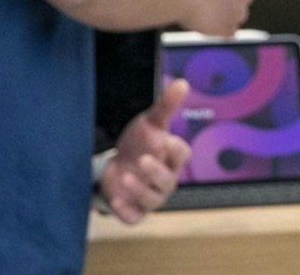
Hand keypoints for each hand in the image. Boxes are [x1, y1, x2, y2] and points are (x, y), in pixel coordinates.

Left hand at [98, 78, 191, 224]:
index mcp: (172, 157)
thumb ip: (166, 106)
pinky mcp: (135, 210)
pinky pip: (135, 217)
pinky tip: (116, 200)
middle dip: (156, 172)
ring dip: (139, 190)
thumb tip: (182, 82)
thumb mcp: (150, 123)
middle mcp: (166, 179)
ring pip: (152, 199)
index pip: (182, 154)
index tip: (166, 140)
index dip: (175, 149)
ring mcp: (151, 196)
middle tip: (143, 159)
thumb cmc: (140, 143)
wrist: (118, 164)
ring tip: (125, 177)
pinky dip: (126, 211)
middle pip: (168, 180)